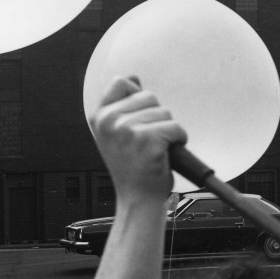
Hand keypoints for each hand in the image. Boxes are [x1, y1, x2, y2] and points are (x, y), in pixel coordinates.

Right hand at [89, 77, 187, 201]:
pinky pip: (176, 128)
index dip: (137, 96)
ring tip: (155, 150)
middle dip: (156, 117)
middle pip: (149, 96)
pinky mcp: (148, 139)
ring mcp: (128, 129)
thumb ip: (124, 106)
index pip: (121, 82)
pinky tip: (166, 154)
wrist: (138, 199)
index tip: (139, 118)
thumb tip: (134, 79)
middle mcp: (110, 121)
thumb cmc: (132, 169)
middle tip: (147, 142)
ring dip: (168, 131)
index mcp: (100, 117)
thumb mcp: (117, 134)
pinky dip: (179, 140)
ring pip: (165, 112)